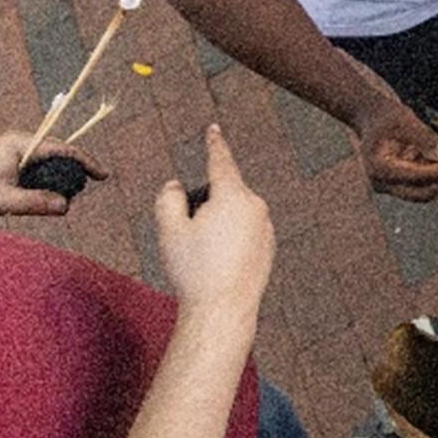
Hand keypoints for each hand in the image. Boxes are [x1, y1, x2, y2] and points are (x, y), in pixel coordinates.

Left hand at [0, 131, 109, 221]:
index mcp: (18, 144)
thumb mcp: (2, 200)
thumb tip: (66, 206)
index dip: (86, 161)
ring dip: (54, 181)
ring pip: (45, 165)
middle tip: (80, 192)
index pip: (63, 149)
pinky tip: (34, 200)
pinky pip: (33, 172)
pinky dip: (41, 184)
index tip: (103, 175)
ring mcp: (10, 154)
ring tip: (55, 200)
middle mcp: (17, 144)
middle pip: (57, 154)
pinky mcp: (5, 165)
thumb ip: (35, 203)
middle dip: (72, 172)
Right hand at [155, 126, 273, 319]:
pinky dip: (228, 241)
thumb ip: (168, 198)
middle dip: (202, 207)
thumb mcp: (169, 230)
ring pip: (231, 216)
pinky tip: (218, 266)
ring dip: (215, 226)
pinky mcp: (268, 246)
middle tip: (188, 240)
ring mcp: (266, 227)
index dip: (213, 144)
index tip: (214, 129)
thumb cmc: (195, 269)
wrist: (224, 309)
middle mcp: (255, 206)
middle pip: (221, 194)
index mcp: (233, 195)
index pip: (220, 162)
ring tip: (204, 259)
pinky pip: (242, 234)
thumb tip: (175, 185)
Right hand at [351, 95, 437, 201]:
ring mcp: (390, 186)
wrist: (370, 118)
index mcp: (378, 168)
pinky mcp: (399, 183)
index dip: (437, 172)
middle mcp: (382, 182)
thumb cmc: (386, 117)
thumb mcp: (405, 120)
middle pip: (420, 194)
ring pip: (425, 190)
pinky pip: (423, 183)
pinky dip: (436, 171)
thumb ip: (425, 138)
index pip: (414, 177)